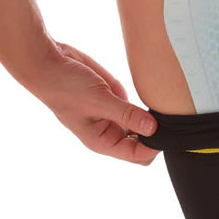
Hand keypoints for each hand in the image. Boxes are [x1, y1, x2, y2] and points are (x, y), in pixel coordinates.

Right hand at [36, 41, 158, 164]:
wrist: (49, 63)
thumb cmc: (66, 87)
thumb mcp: (99, 100)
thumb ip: (127, 114)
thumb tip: (153, 129)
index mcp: (103, 142)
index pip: (137, 156)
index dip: (154, 147)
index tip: (167, 132)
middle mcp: (110, 134)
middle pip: (143, 146)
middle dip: (156, 137)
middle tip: (168, 121)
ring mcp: (113, 118)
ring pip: (142, 129)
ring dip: (153, 122)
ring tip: (164, 110)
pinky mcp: (116, 101)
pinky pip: (137, 110)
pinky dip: (146, 107)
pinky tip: (153, 98)